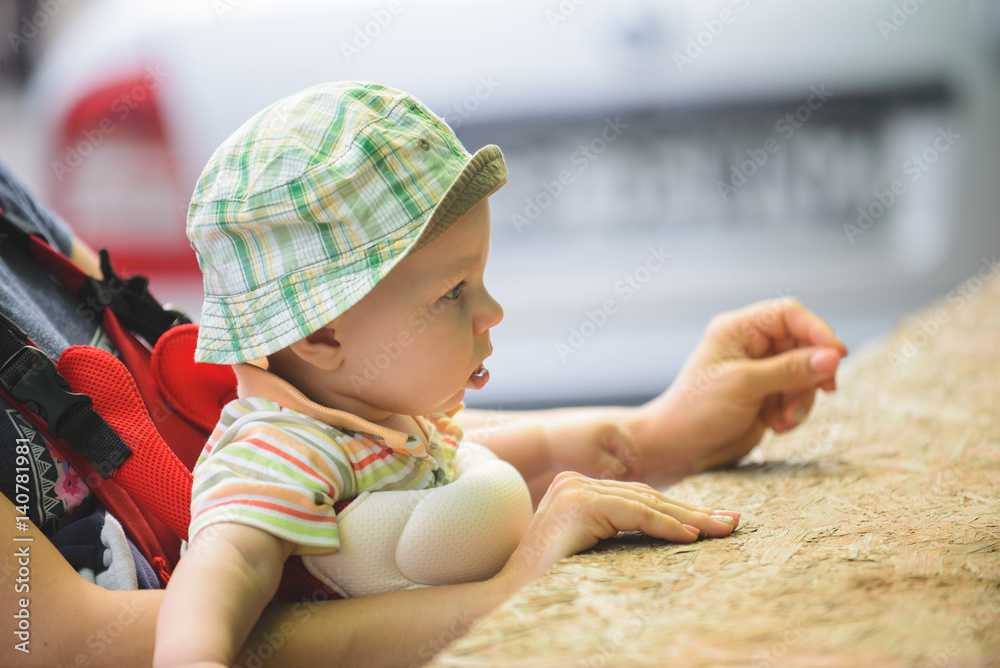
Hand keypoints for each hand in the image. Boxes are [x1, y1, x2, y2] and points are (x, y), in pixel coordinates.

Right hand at [497, 472, 739, 585]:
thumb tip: (670, 531)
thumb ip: (616, 532)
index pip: (638, 498)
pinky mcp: (579, 504)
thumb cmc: (548, 581)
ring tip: (723, 529)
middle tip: (732, 522)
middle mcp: (574, 482)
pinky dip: (667, 526)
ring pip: (646, 503)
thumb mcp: (591, 549)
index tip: (715, 522)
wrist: (508, 595)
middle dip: (693, 512)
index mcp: (576, 490)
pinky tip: (693, 536)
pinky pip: (635, 514)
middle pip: (647, 497)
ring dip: (690, 518)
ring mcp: (575, 489)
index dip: (680, 510)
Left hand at [544, 416, 643, 482]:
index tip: (636, 492)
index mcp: (612, 429)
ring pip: (616, 455)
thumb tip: (631, 477)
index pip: (634, 454)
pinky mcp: (590, 438)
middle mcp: (608, 427)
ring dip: (619, 469)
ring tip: (617, 490)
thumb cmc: (567, 452)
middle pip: (627, 453)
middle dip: (630, 472)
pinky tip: (603, 482)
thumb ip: (615, 470)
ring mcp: (599, 431)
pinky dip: (608, 466)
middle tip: (630, 493)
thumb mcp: (593, 463)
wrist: (541, 442)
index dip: (637, 474)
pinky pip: (606, 454)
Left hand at [631, 298, 847, 482]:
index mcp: (738, 330)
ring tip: (784, 419)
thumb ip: (790, 370)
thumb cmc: (698, 410)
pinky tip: (777, 426)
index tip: (838, 354)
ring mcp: (762, 372)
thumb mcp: (744, 385)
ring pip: (807, 374)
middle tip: (825, 390)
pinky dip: (796, 411)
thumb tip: (833, 356)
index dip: (817, 330)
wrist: (679, 448)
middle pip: (805, 344)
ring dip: (803, 398)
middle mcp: (752, 346)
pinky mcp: (768, 396)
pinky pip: (799, 396)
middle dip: (813, 372)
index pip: (789, 314)